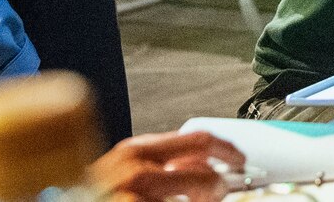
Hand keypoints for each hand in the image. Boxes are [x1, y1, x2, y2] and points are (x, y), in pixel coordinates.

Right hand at [87, 130, 243, 201]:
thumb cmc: (94, 193)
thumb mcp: (123, 168)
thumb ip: (155, 161)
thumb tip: (195, 165)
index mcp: (134, 151)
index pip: (197, 139)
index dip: (226, 149)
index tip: (238, 158)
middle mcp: (137, 173)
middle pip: (205, 174)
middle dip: (221, 185)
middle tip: (224, 189)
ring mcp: (139, 196)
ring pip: (200, 196)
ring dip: (208, 201)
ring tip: (202, 201)